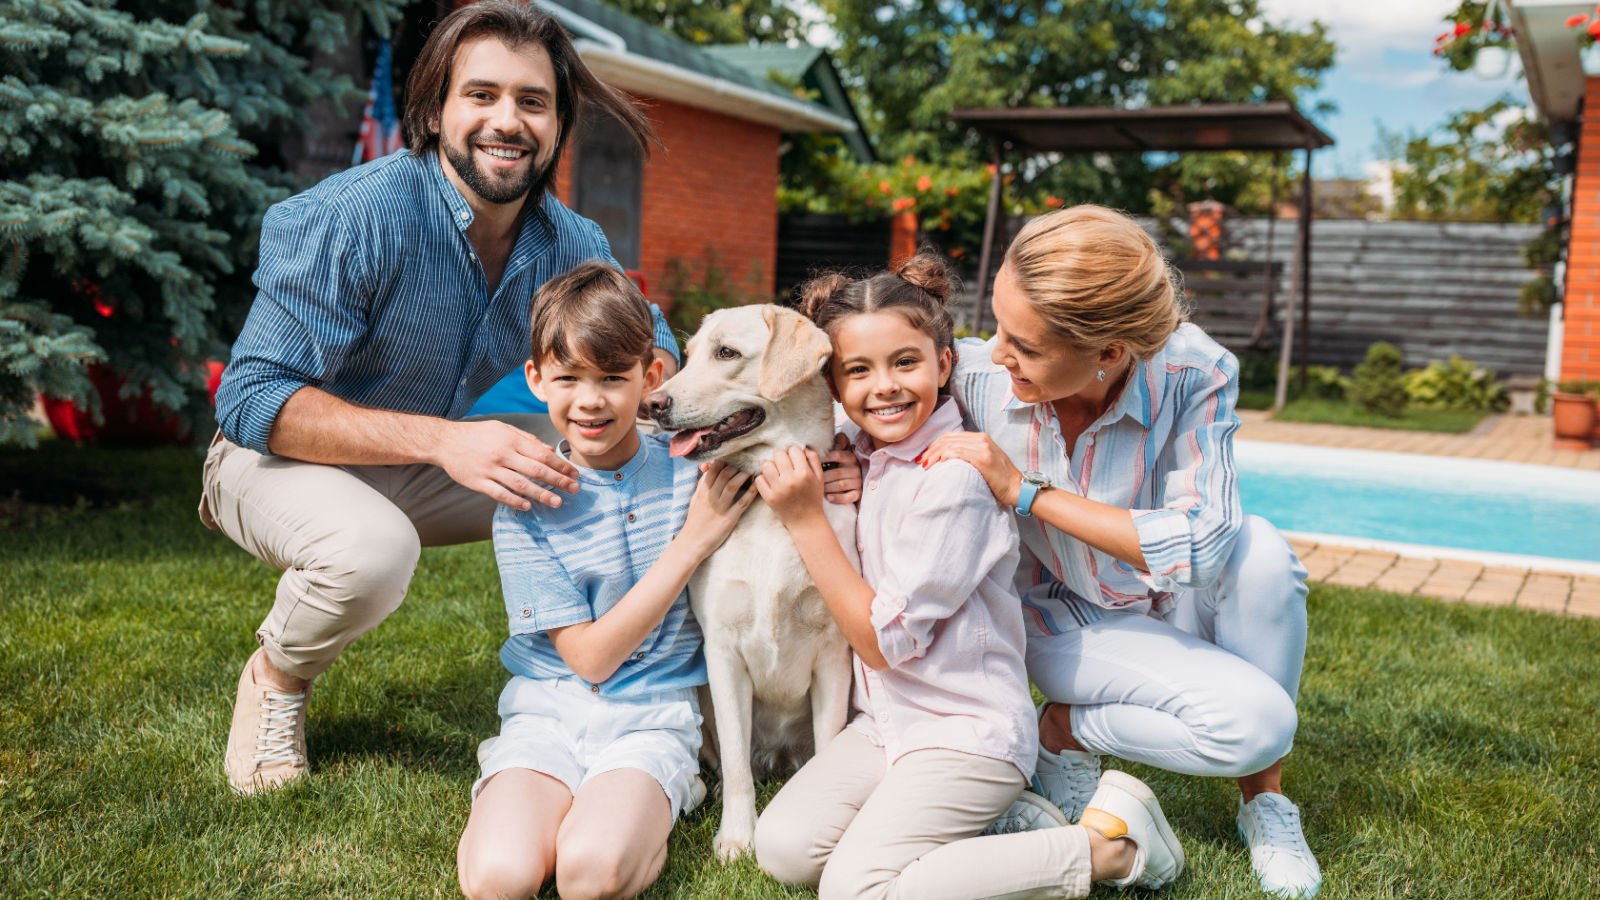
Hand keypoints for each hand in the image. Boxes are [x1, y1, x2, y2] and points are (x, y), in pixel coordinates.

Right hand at [433, 419, 579, 509]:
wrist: (445, 441)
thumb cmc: (478, 434)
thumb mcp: (503, 429)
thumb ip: (527, 439)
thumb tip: (550, 450)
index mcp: (511, 440)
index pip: (542, 454)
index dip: (560, 465)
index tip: (574, 474)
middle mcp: (503, 455)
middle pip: (536, 470)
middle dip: (558, 481)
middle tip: (574, 489)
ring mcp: (490, 469)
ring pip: (520, 485)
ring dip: (541, 494)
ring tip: (557, 502)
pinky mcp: (478, 482)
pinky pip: (500, 494)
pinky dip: (515, 501)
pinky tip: (528, 506)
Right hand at [682, 461, 757, 557]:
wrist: (691, 542)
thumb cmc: (695, 520)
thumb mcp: (695, 500)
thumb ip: (703, 485)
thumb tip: (707, 469)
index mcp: (702, 491)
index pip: (713, 469)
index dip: (724, 460)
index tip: (734, 454)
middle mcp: (710, 497)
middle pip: (724, 474)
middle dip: (736, 464)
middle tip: (747, 459)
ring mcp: (720, 507)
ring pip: (732, 485)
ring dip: (743, 475)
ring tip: (752, 468)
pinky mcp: (728, 519)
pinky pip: (741, 503)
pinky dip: (750, 493)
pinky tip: (757, 486)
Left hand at [755, 445, 825, 526]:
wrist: (806, 521)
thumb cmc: (813, 498)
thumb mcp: (819, 478)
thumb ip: (814, 459)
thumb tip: (803, 446)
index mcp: (805, 473)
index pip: (793, 450)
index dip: (794, 452)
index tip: (794, 459)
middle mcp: (791, 480)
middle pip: (778, 455)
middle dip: (781, 458)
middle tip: (784, 466)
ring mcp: (778, 489)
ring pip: (766, 465)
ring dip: (770, 467)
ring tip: (776, 472)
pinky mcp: (769, 498)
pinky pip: (759, 479)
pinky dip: (763, 479)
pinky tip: (770, 482)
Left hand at [821, 432, 861, 504]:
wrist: (849, 484)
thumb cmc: (838, 466)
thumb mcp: (838, 454)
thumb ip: (837, 445)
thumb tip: (840, 435)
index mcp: (850, 457)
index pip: (839, 455)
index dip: (827, 458)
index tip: (817, 462)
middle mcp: (856, 469)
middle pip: (838, 472)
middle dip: (824, 477)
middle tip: (812, 479)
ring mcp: (858, 482)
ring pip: (842, 484)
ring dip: (828, 487)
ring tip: (818, 489)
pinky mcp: (858, 494)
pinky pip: (849, 497)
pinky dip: (838, 498)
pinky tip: (828, 497)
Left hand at [920, 432, 1022, 506]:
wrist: (1018, 488)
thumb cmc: (1000, 479)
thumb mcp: (985, 461)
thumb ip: (969, 455)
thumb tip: (947, 458)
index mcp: (981, 438)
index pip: (951, 436)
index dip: (935, 445)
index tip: (926, 456)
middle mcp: (981, 439)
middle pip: (948, 439)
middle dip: (931, 450)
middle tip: (922, 462)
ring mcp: (982, 447)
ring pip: (950, 444)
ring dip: (934, 454)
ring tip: (926, 465)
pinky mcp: (982, 458)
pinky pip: (958, 452)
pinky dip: (945, 456)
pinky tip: (938, 463)